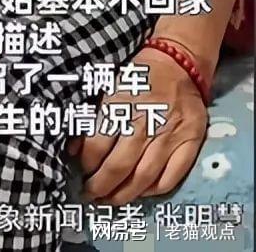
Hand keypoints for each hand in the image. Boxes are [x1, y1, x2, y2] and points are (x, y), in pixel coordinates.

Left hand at [73, 47, 208, 203]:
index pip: (98, 144)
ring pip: (144, 176)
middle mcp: (146, 120)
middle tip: (91, 195)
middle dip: (101, 186)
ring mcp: (170, 134)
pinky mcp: (191, 142)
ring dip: (125, 194)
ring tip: (111, 200)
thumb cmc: (138, 76)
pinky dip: (155, 190)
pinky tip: (141, 192)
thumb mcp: (109, 85)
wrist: (179, 63)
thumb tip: (72, 148)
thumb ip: (92, 116)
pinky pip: (172, 177)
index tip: (80, 172)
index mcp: (121, 103)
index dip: (86, 163)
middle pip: (120, 165)